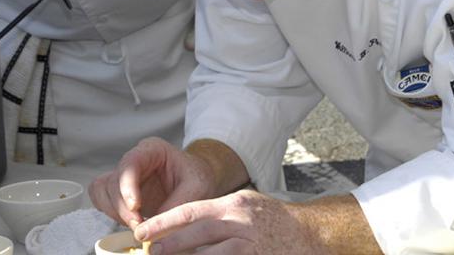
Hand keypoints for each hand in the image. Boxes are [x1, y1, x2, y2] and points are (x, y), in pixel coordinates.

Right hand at [88, 137, 215, 227]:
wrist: (196, 181)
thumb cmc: (198, 178)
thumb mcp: (198, 188)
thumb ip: (179, 206)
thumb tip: (158, 230)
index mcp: (152, 150)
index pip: (130, 163)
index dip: (127, 186)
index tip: (135, 207)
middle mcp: (134, 160)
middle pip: (113, 181)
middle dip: (123, 208)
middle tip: (139, 228)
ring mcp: (124, 176)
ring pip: (103, 191)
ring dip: (114, 212)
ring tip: (137, 227)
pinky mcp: (120, 192)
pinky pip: (101, 199)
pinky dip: (110, 213)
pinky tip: (130, 223)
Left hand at [132, 190, 332, 254]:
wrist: (309, 232)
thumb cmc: (270, 218)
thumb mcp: (243, 204)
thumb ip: (215, 212)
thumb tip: (180, 224)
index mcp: (233, 204)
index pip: (191, 211)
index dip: (164, 222)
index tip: (143, 231)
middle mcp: (241, 223)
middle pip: (198, 234)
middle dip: (171, 244)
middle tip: (150, 252)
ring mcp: (251, 246)